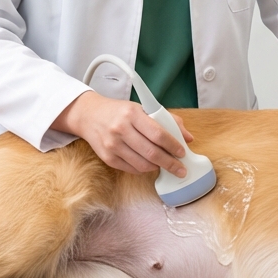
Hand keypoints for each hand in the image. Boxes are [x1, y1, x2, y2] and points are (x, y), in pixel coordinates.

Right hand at [52, 91, 193, 176]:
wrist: (89, 115)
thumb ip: (168, 120)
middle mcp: (121, 129)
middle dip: (170, 163)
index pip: (158, 133)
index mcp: (132, 114)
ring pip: (142, 164)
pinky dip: (144, 169)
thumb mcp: (142, 108)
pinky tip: (150, 165)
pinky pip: (132, 169)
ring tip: (166, 165)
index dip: (173, 145)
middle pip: (152, 152)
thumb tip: (188, 137)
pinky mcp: (107, 158)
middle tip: (181, 169)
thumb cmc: (120, 111)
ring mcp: (113, 145)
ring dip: (158, 167)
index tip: (182, 152)